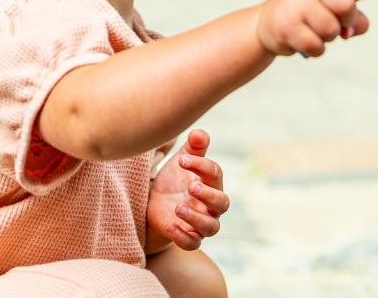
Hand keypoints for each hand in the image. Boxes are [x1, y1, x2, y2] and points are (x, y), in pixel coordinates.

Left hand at [147, 129, 228, 250]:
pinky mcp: (189, 237)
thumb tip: (198, 133)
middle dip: (208, 195)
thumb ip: (193, 148)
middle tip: (190, 186)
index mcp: (213, 182)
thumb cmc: (174, 179)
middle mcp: (212, 205)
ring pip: (211, 227)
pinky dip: (183, 237)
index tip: (181, 160)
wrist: (155, 202)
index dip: (201, 166)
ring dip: (196, 218)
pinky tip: (169, 226)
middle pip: (222, 203)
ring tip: (177, 207)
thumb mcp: (182, 161)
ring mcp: (202, 223)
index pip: (215, 174)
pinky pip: (193, 243)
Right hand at [256, 0, 369, 56]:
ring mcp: (294, 5)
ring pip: (331, 29)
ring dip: (329, 36)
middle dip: (348, 19)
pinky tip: (305, 39)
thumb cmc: (310, 11)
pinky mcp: (286, 27)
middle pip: (346, 4)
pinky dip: (316, 48)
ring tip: (316, 29)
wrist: (270, 24)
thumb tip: (350, 30)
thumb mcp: (333, 4)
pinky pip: (317, 46)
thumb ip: (354, 15)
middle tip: (338, 20)